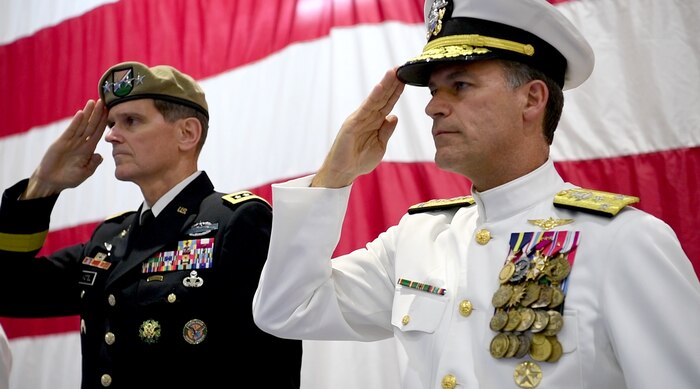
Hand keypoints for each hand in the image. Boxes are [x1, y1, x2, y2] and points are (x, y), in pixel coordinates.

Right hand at [21, 99, 107, 198]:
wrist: (51, 181)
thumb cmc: (68, 178)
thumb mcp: (84, 173)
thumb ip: (93, 164)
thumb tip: (101, 156)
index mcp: (88, 149)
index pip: (98, 133)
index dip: (104, 123)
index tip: (111, 113)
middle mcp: (81, 143)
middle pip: (91, 125)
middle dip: (98, 114)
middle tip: (104, 101)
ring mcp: (71, 141)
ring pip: (82, 125)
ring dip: (88, 114)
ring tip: (93, 102)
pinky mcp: (61, 142)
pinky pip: (70, 131)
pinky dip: (76, 122)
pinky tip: (81, 114)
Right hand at [312, 68, 404, 187]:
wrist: (344, 172)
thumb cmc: (359, 160)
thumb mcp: (380, 145)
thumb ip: (386, 131)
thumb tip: (393, 116)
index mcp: (375, 122)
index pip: (388, 103)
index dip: (396, 92)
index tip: (405, 79)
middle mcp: (367, 117)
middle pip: (383, 97)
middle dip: (392, 83)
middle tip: (401, 68)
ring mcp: (360, 119)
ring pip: (375, 99)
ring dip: (384, 85)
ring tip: (393, 72)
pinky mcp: (352, 123)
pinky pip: (365, 109)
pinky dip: (372, 98)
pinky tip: (380, 87)